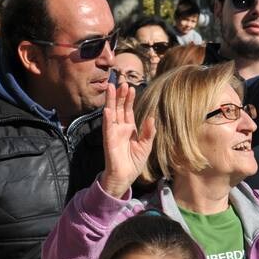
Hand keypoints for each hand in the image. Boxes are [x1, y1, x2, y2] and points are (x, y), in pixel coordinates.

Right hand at [99, 79, 156, 197]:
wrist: (125, 177)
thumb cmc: (134, 162)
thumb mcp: (146, 146)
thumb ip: (148, 132)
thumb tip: (151, 118)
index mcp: (129, 129)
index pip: (128, 110)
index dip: (129, 99)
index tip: (130, 87)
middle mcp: (120, 128)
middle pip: (119, 108)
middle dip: (120, 95)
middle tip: (121, 82)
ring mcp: (113, 133)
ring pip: (111, 113)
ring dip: (111, 101)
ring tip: (111, 87)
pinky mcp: (109, 141)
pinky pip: (108, 128)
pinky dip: (107, 118)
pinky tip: (107, 109)